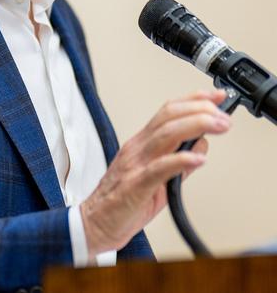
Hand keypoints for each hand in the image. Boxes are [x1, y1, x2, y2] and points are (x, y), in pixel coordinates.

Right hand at [80, 89, 229, 254]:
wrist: (96, 223)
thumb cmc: (123, 202)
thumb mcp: (156, 177)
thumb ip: (178, 162)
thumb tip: (201, 147)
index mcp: (141, 143)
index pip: (168, 112)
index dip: (193, 101)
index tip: (215, 97)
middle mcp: (137, 148)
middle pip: (168, 117)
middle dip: (200, 110)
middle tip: (223, 117)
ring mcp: (135, 164)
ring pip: (165, 135)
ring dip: (196, 126)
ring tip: (217, 126)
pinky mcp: (136, 185)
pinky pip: (159, 168)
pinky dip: (180, 160)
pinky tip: (197, 158)